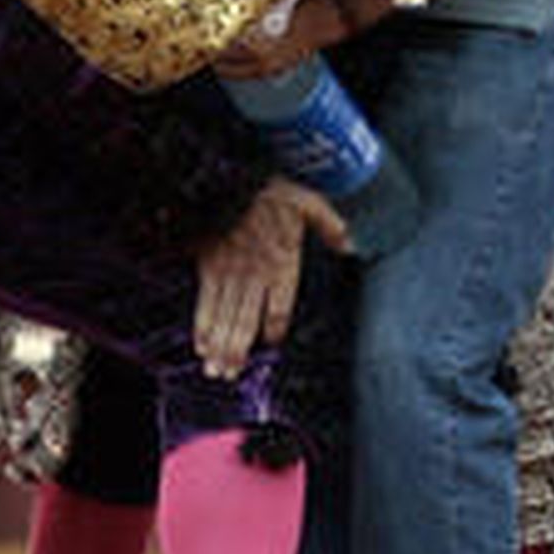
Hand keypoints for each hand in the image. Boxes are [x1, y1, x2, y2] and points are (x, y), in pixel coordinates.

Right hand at [195, 178, 349, 378]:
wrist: (230, 177)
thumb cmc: (271, 190)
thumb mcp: (309, 202)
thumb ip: (331, 226)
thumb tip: (352, 247)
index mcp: (281, 264)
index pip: (279, 308)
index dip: (274, 328)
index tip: (270, 343)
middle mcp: (254, 275)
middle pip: (245, 322)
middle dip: (236, 351)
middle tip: (229, 376)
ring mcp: (229, 272)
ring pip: (224, 317)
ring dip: (219, 346)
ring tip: (215, 371)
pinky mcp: (209, 265)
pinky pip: (205, 302)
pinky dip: (202, 325)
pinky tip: (200, 344)